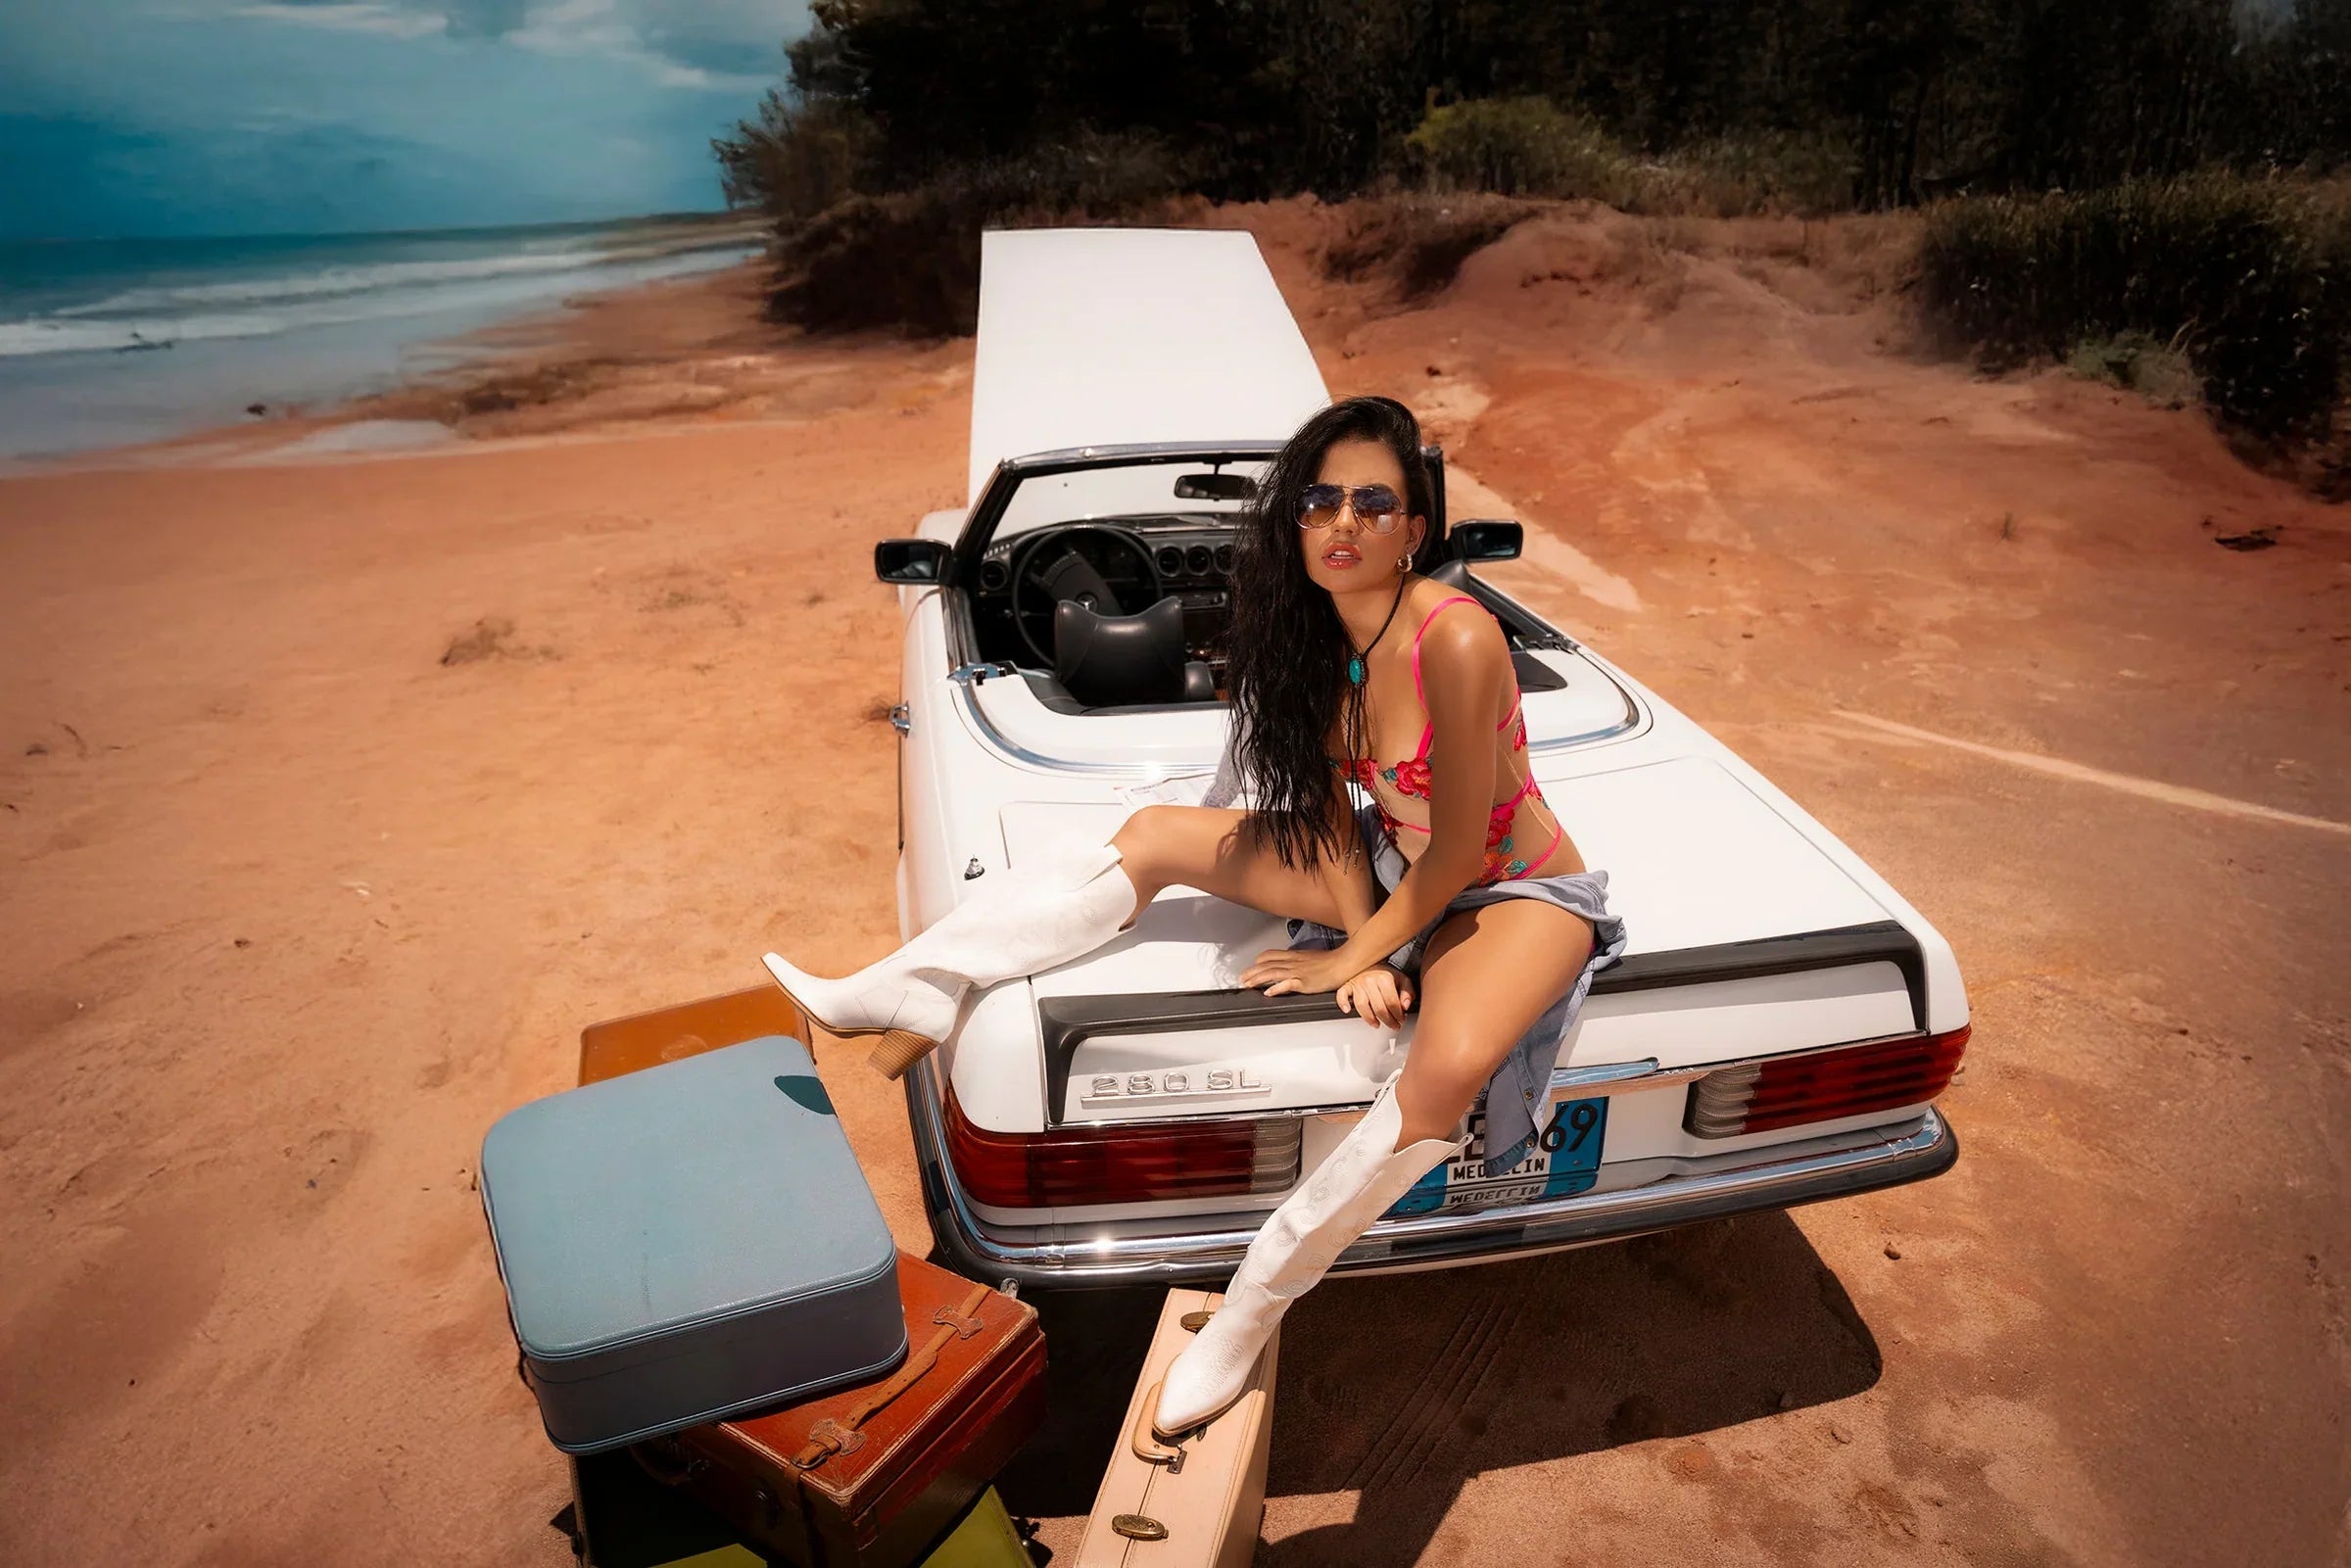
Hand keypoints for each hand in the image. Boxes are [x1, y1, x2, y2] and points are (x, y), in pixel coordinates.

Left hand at [1241, 949, 1415, 1027]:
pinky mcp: (1305, 982)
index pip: (1269, 956)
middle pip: (1266, 964)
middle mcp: (1293, 962)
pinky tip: (1268, 993)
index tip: (1251, 969)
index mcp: (1294, 956)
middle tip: (1241, 980)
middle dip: (1251, 972)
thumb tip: (1291, 968)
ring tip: (1247, 985)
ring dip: (1257, 979)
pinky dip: (1276, 988)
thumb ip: (1300, 962)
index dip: (1258, 962)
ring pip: (1272, 973)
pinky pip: (1287, 984)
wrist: (1345, 963)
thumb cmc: (1332, 962)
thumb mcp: (1312, 958)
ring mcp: (1298, 972)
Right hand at [1336, 964, 1414, 1028]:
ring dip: (1369, 1018)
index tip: (1401, 1019)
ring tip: (1377, 1024)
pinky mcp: (1348, 985)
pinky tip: (1347, 1010)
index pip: (1392, 1002)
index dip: (1398, 1014)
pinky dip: (1343, 1003)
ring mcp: (1357, 983)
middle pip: (1378, 1007)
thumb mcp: (1403, 980)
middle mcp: (1370, 980)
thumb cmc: (1386, 973)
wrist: (1372, 962)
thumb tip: (1405, 1006)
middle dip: (1388, 1020)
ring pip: (1362, 1005)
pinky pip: (1342, 994)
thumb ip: (1408, 992)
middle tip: (1394, 1025)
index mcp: (1384, 978)